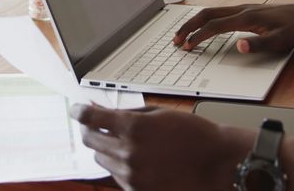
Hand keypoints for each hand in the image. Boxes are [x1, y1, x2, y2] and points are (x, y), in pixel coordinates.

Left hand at [71, 105, 248, 190]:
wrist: (217, 164)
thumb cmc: (194, 136)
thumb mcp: (160, 115)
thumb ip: (128, 113)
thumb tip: (101, 110)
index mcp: (132, 128)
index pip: (90, 118)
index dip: (79, 112)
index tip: (76, 110)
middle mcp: (127, 153)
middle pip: (90, 140)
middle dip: (90, 129)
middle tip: (97, 124)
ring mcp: (131, 175)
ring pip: (102, 159)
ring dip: (107, 148)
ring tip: (126, 143)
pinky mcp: (136, 190)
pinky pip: (116, 175)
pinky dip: (120, 165)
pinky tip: (137, 159)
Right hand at [173, 3, 293, 52]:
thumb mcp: (280, 42)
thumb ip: (259, 45)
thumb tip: (238, 46)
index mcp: (246, 18)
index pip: (214, 26)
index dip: (198, 36)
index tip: (187, 46)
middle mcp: (242, 10)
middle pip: (207, 14)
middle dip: (189, 26)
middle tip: (176, 39)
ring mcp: (244, 8)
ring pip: (212, 11)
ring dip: (196, 22)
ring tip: (185, 34)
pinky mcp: (247, 10)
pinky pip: (220, 12)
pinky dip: (206, 19)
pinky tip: (206, 27)